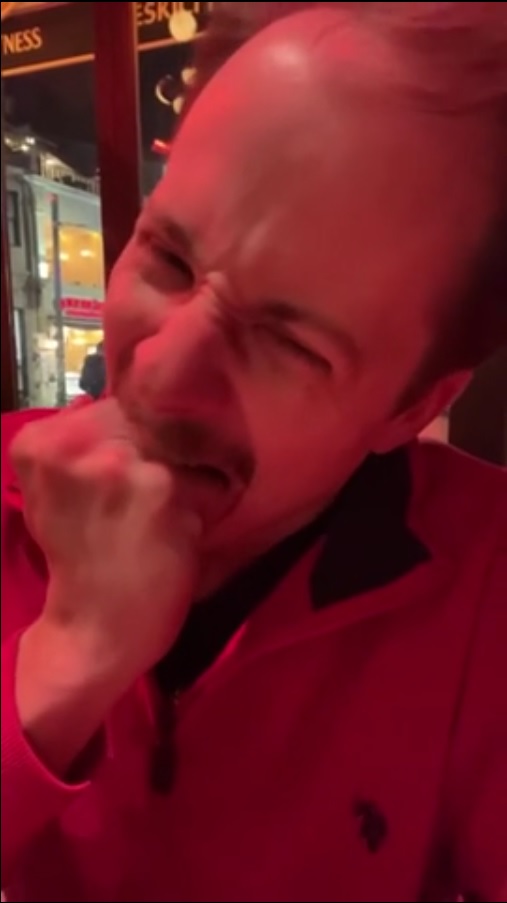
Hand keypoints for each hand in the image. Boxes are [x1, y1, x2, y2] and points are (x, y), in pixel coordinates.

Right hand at [11, 399, 201, 681]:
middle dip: (163, 447)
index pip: (113, 401)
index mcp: (41, 442)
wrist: (96, 626)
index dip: (140, 427)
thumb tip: (112, 400)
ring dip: (186, 473)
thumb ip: (81, 443)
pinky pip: (203, 477)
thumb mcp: (56, 494)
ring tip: (170, 510)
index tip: (147, 458)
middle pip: (147, 415)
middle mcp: (76, 444)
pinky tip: (182, 528)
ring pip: (178, 444)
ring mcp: (120, 464)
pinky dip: (204, 501)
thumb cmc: (79, 559)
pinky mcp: (162, 488)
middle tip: (160, 489)